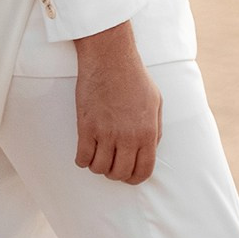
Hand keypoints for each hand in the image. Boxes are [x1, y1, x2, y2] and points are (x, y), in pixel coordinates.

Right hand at [73, 23, 160, 184]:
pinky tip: (84, 152)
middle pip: (120, 173)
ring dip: (97, 166)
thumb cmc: (134, 77)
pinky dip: (82, 160)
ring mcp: (106, 133)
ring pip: (99, 168)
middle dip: (115, 174)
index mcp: (147, 132)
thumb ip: (155, 129)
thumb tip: (150, 149)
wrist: (110, 59)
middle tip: (110, 164)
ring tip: (97, 156)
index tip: (127, 176)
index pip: (143, 171)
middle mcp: (127, 137)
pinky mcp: (87, 127)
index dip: (134, 178)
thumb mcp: (156, 102)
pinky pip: (83, 157)